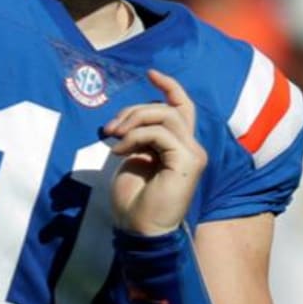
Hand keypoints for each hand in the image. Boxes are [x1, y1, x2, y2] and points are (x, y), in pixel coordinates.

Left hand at [104, 69, 207, 235]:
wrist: (141, 231)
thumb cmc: (135, 201)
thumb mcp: (134, 159)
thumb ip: (140, 137)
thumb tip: (131, 121)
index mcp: (180, 147)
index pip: (183, 107)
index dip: (170, 86)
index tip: (151, 72)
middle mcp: (192, 148)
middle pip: (168, 108)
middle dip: (135, 110)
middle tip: (109, 129)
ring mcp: (193, 154)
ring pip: (166, 116)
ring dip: (134, 120)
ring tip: (113, 138)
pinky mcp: (188, 162)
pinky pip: (160, 133)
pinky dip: (135, 137)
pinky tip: (119, 151)